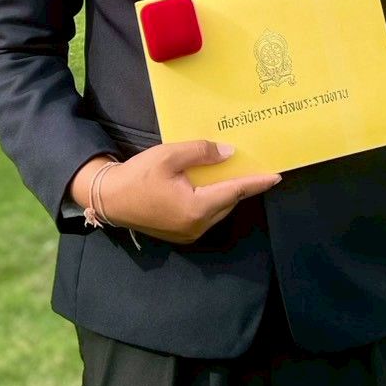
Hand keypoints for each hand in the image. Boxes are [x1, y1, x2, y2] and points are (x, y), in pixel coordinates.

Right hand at [72, 141, 280, 245]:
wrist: (109, 198)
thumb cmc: (138, 175)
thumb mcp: (169, 155)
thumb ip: (201, 152)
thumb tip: (229, 153)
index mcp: (196, 208)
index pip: (234, 192)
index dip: (256, 183)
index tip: (276, 176)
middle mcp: (197, 225)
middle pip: (228, 202)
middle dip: (242, 185)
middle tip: (255, 167)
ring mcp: (188, 233)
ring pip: (218, 210)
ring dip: (227, 193)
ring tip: (235, 173)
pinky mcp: (180, 234)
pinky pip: (206, 215)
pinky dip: (213, 200)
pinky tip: (212, 184)